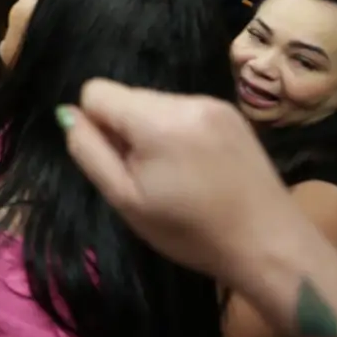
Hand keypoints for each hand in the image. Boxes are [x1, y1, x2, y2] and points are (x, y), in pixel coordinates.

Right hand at [60, 79, 297, 279]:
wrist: (269, 245)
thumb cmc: (189, 232)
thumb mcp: (125, 200)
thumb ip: (89, 151)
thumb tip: (67, 114)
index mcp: (157, 121)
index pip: (95, 91)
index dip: (95, 125)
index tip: (117, 162)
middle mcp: (186, 100)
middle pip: (126, 97)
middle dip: (124, 129)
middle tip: (146, 176)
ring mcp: (212, 102)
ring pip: (153, 103)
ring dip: (150, 130)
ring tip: (173, 174)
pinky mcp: (231, 112)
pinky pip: (181, 109)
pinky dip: (176, 132)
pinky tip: (194, 166)